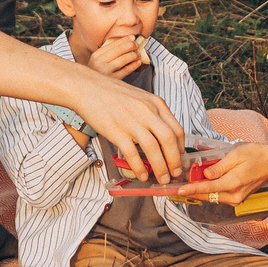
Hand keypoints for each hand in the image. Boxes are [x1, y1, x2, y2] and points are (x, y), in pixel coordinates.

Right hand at [67, 71, 187, 182]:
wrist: (87, 87)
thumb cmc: (112, 93)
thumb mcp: (140, 98)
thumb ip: (152, 114)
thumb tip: (161, 137)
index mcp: (155, 103)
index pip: (177, 129)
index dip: (181, 148)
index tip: (180, 159)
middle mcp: (147, 111)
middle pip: (169, 140)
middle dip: (174, 161)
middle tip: (175, 174)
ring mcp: (131, 121)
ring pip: (153, 149)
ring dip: (160, 167)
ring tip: (162, 178)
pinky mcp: (116, 131)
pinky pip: (132, 154)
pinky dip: (139, 168)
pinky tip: (142, 175)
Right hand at [87, 32, 145, 78]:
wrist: (91, 89)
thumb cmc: (97, 73)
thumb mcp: (97, 62)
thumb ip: (107, 53)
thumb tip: (126, 43)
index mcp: (96, 55)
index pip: (112, 44)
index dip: (123, 40)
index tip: (132, 37)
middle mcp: (99, 62)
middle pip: (118, 50)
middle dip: (130, 45)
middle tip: (136, 45)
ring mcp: (106, 72)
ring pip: (123, 59)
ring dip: (133, 55)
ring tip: (138, 55)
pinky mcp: (113, 80)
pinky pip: (126, 70)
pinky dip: (133, 65)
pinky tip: (138, 62)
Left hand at [171, 140, 267, 204]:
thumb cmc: (256, 154)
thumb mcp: (236, 154)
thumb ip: (219, 166)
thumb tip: (205, 174)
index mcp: (233, 184)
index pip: (208, 188)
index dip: (192, 189)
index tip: (179, 190)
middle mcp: (234, 196)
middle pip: (207, 196)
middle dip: (192, 191)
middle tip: (176, 186)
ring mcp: (236, 199)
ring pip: (212, 197)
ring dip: (200, 191)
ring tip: (187, 183)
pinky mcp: (236, 199)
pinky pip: (218, 196)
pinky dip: (209, 191)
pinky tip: (202, 183)